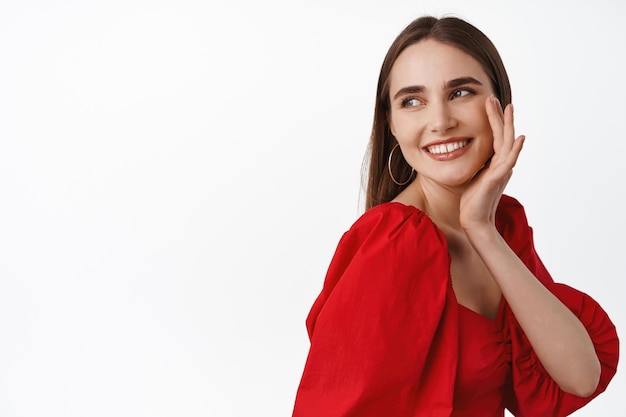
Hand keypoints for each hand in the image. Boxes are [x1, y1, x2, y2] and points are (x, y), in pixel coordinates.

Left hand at [459, 96, 524, 230]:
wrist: (474, 221)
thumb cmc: (472, 202)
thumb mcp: (474, 177)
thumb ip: (479, 166)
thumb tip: (475, 155)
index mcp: (495, 164)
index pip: (496, 137)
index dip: (494, 121)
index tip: (489, 104)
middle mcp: (501, 165)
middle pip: (504, 135)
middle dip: (499, 116)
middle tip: (494, 98)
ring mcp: (501, 171)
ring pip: (508, 143)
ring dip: (507, 125)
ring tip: (507, 108)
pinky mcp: (497, 179)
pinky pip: (508, 161)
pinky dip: (515, 150)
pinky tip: (520, 138)